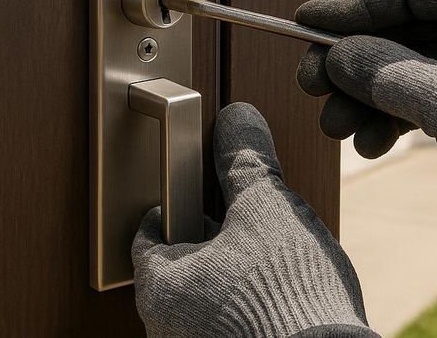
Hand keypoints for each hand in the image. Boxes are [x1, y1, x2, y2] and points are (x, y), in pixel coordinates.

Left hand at [132, 102, 376, 337]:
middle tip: (243, 225)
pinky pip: (228, 324)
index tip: (199, 195)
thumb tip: (237, 119)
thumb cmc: (287, 295)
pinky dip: (247, 306)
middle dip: (211, 242)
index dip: (178, 203)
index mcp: (161, 287)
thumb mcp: (267, 210)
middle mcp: (167, 329)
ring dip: (232, 276)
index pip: (150, 232)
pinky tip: (280, 295)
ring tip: (270, 262)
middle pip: (179, 265)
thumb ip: (246, 163)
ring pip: (206, 298)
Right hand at [295, 0, 436, 272]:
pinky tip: (369, 142)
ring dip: (365, 94)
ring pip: (403, 63)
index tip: (306, 25)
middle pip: (400, 24)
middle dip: (353, 58)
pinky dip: (390, 115)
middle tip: (310, 85)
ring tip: (335, 128)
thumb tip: (333, 54)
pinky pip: (418, 94)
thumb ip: (389, 75)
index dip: (353, 3)